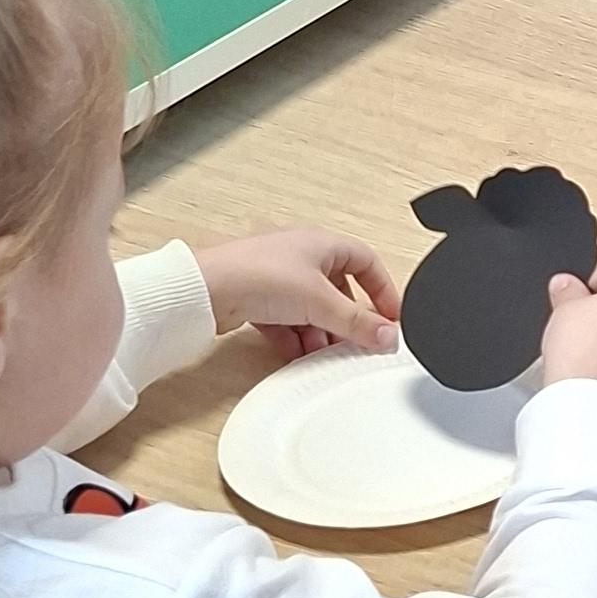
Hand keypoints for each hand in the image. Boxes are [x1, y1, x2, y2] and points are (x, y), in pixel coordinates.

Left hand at [199, 228, 400, 357]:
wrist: (204, 291)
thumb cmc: (256, 274)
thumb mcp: (321, 302)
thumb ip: (357, 322)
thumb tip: (387, 336)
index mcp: (321, 243)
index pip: (367, 262)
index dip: (382, 290)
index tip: (391, 317)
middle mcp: (300, 256)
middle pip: (338, 291)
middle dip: (346, 320)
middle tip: (357, 343)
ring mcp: (276, 278)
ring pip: (311, 309)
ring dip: (320, 333)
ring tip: (324, 354)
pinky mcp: (256, 299)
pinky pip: (287, 321)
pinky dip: (295, 338)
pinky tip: (298, 354)